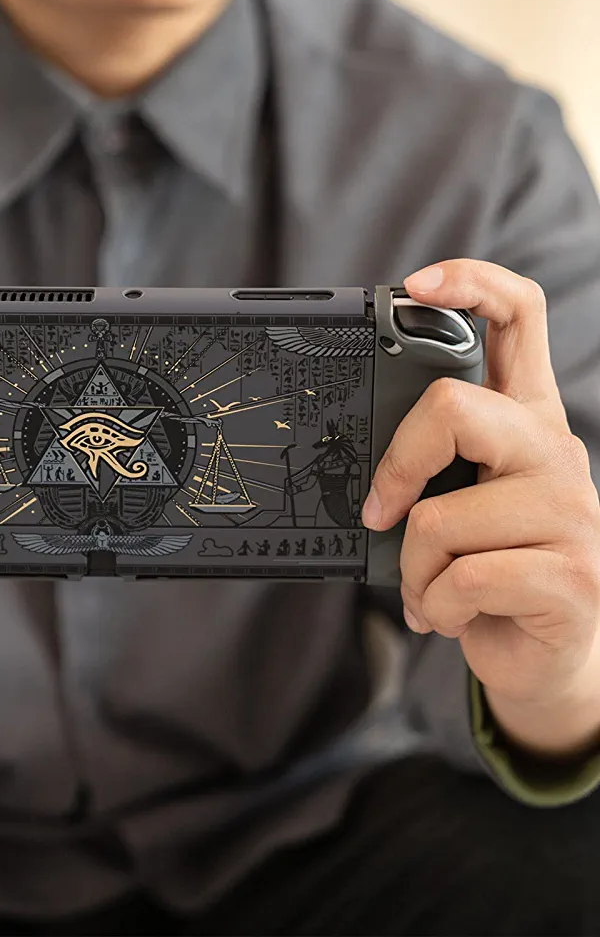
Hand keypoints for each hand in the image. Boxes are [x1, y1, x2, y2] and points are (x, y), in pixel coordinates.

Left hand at [364, 260, 599, 759]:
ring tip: (432, 589)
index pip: (520, 319)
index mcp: (529, 422)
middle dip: (397, 468)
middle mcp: (556, 454)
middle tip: (381, 512)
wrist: (544, 655)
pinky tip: (450, 615)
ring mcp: (572, 514)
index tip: (415, 285)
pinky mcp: (571, 576)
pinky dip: (433, 607)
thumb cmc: (491, 571)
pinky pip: (461, 579)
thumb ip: (435, 467)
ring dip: (414, 570)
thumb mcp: (464, 504)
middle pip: (455, 409)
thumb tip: (366, 468)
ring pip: (439, 518)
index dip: (470, 284)